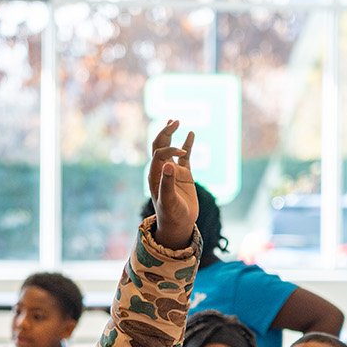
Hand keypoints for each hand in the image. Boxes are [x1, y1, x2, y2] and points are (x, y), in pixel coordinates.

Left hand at [146, 119, 196, 249]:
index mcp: (155, 175)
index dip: (169, 148)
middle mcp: (162, 170)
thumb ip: (166, 184)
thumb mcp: (168, 201)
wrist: (179, 225)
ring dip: (171, 134)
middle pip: (159, 146)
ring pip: (170, 148)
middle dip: (165, 132)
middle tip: (174, 121)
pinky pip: (185, 157)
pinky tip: (191, 134)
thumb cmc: (171, 216)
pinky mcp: (184, 175)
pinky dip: (187, 145)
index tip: (182, 153)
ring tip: (176, 121)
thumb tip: (168, 164)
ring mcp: (173, 172)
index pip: (159, 153)